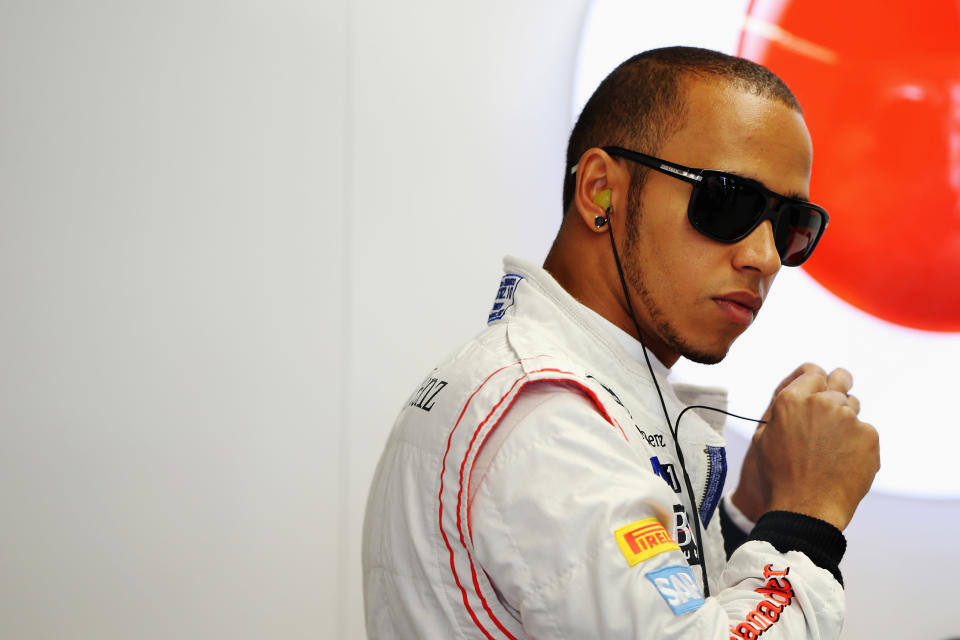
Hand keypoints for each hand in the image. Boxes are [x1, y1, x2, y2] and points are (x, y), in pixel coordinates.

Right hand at [750, 365, 878, 529]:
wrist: (806, 508)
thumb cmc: (780, 476)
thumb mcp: (764, 437)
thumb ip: (781, 409)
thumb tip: (795, 396)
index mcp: (791, 400)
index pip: (813, 371)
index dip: (816, 380)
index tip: (820, 387)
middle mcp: (821, 402)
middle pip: (840, 379)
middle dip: (838, 389)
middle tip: (834, 406)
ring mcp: (848, 418)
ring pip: (854, 405)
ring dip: (846, 418)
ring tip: (832, 446)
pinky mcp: (869, 435)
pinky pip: (865, 430)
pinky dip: (858, 442)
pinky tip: (843, 461)